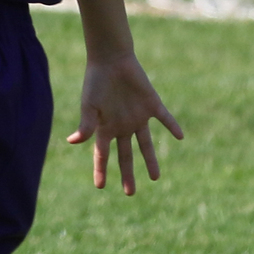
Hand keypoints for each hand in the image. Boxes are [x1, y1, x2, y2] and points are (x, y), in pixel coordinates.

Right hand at [66, 53, 182, 195]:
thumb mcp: (89, 105)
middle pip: (125, 155)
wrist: (111, 60)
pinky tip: (180, 136)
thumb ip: (85, 124)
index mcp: (105, 128)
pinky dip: (172, 126)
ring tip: (155, 178)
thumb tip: (72, 141)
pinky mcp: (152, 104)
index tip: (100, 186)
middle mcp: (122, 126)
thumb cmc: (95, 82)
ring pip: (145, 144)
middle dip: (127, 174)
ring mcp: (137, 117)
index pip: (102, 155)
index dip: (100, 170)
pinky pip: (164, 118)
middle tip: (130, 192)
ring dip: (150, 160)